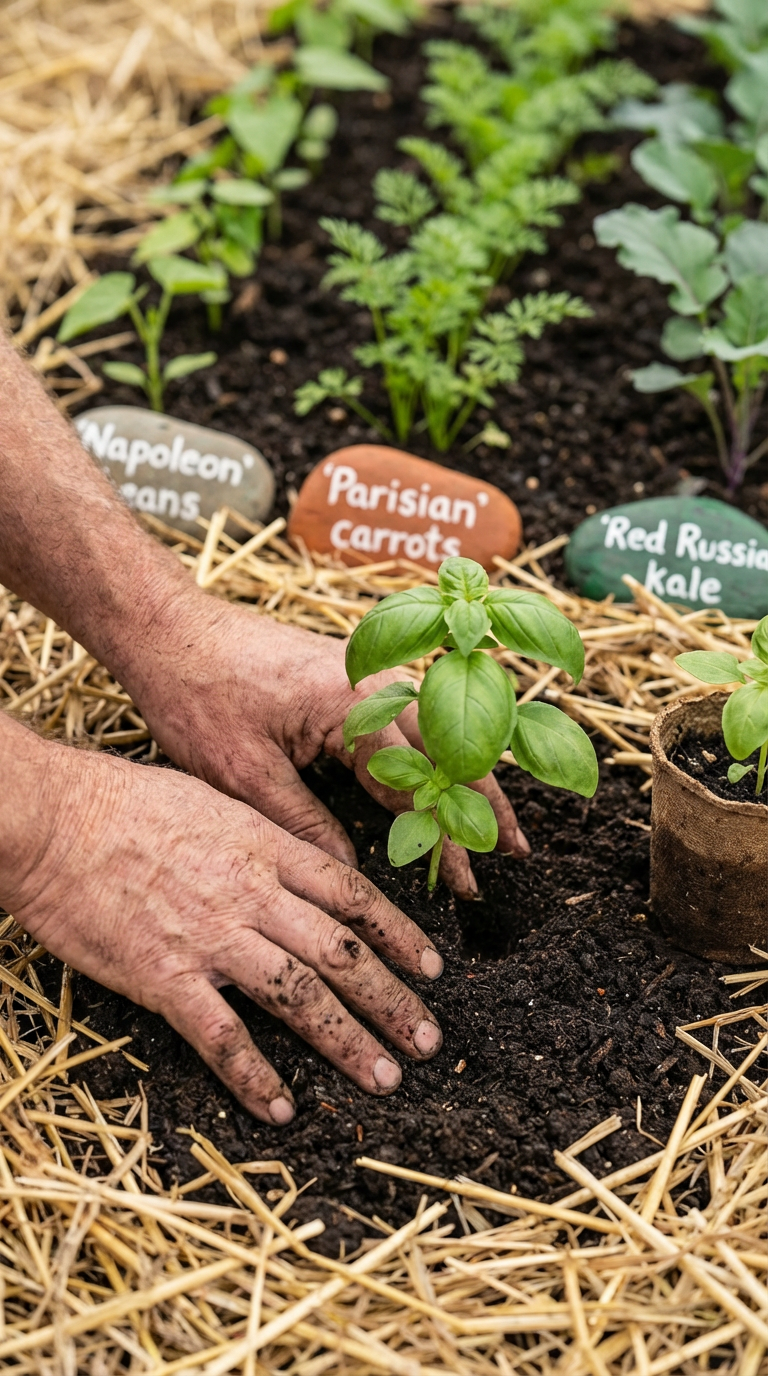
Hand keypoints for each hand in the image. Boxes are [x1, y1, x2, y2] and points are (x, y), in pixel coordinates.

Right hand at [3, 725, 442, 1123]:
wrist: (56, 820)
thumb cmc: (126, 802)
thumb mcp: (214, 800)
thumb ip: (264, 839)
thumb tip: (304, 864)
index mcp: (265, 848)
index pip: (352, 895)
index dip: (398, 935)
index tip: (430, 966)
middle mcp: (252, 894)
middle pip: (341, 952)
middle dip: (392, 1000)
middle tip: (429, 1041)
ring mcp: (211, 937)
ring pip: (299, 995)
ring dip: (348, 1040)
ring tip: (385, 1077)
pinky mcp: (165, 977)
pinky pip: (222, 1037)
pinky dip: (256, 1078)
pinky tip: (283, 1109)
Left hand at [128, 595, 529, 899]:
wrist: (166, 628)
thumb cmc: (197, 693)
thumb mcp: (244, 774)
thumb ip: (304, 824)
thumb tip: (350, 876)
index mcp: (357, 704)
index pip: (421, 783)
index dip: (446, 837)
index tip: (465, 883)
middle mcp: (376, 682)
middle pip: (449, 750)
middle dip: (480, 804)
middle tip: (512, 852)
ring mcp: (366, 673)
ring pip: (434, 731)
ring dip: (463, 776)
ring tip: (491, 821)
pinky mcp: (348, 675)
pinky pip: (407, 717)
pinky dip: (432, 753)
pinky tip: (439, 777)